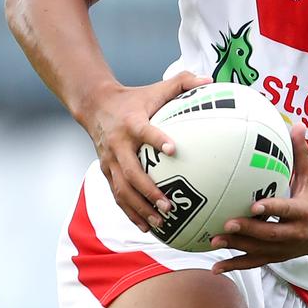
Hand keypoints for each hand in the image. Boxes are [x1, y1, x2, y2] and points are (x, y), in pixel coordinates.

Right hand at [84, 71, 211, 232]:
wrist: (95, 106)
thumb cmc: (135, 98)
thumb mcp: (157, 87)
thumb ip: (183, 82)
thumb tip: (211, 81)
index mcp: (131, 123)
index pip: (144, 131)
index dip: (157, 139)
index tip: (174, 149)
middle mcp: (118, 145)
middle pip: (131, 172)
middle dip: (148, 190)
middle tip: (169, 203)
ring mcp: (109, 162)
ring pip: (122, 190)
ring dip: (140, 208)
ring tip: (160, 222)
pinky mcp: (106, 172)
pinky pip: (118, 196)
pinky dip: (131, 213)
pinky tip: (147, 227)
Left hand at [211, 124, 307, 273]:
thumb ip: (302, 153)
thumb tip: (298, 125)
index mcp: (304, 211)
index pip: (286, 210)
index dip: (272, 208)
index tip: (254, 205)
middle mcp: (295, 233)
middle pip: (270, 233)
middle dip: (249, 230)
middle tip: (227, 223)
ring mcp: (285, 248)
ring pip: (260, 250)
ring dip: (236, 247)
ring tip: (214, 240)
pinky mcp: (277, 257)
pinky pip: (254, 263)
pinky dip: (235, 265)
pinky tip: (215, 267)